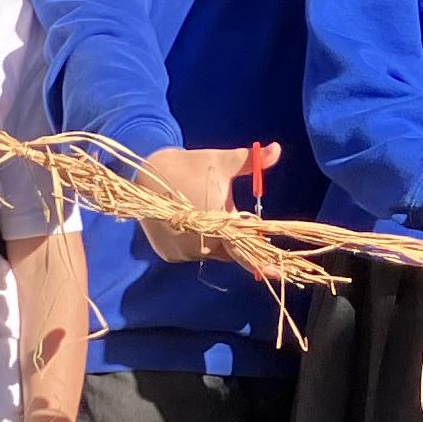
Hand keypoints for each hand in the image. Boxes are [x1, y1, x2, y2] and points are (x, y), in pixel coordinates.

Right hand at [138, 140, 276, 264]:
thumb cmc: (190, 165)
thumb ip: (251, 162)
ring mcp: (183, 252)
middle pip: (229, 250)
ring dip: (214, 239)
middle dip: (234, 236)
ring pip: (210, 252)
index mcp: (218, 222)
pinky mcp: (169, 254)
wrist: (145, 174)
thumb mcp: (221, 161)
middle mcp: (201, 244)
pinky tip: (188, 222)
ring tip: (202, 211)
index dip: (261, 262)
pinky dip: (196, 242)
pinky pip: (192, 252)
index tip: (277, 272)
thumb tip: (277, 149)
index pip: (245, 249)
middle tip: (225, 214)